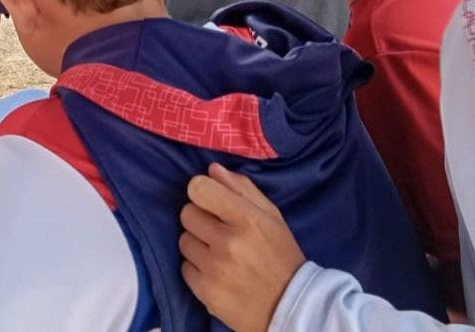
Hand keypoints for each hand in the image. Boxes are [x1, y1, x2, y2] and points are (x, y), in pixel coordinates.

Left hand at [179, 163, 306, 331]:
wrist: (290, 306)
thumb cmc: (280, 255)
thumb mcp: (271, 216)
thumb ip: (242, 189)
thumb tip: (212, 169)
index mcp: (247, 219)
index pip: (198, 189)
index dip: (202, 192)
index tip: (210, 200)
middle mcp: (228, 243)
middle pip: (187, 213)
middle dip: (200, 218)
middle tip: (218, 230)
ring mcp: (215, 269)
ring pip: (183, 240)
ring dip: (198, 243)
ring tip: (219, 252)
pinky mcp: (205, 292)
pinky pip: (185, 267)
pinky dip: (197, 268)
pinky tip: (217, 272)